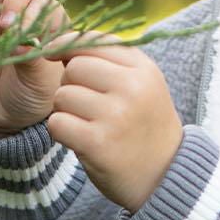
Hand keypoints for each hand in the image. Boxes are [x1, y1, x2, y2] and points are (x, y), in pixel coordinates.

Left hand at [41, 25, 185, 212]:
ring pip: (62, 96)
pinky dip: (62, 133)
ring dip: (66, 112)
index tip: (56, 58)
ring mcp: (115, 116)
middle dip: (70, 85)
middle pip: (73, 68)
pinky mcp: (98, 143)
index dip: (68, 46)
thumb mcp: (141, 86)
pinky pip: (57, 123)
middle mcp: (132, 88)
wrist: (164, 178)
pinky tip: (80, 140)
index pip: (92, 41)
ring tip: (89, 125)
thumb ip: (107, 61)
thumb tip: (55, 44)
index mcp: (143, 69)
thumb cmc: (143, 128)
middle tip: (87, 107)